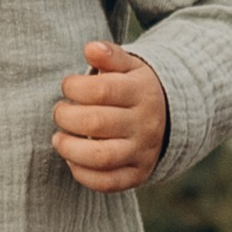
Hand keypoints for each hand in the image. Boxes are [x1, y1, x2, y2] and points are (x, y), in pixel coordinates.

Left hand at [52, 41, 166, 192]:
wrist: (171, 117)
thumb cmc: (135, 88)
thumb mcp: (129, 65)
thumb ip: (109, 55)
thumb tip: (91, 49)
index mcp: (142, 92)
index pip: (101, 90)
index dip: (74, 87)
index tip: (68, 86)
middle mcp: (145, 124)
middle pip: (95, 123)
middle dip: (65, 117)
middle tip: (60, 112)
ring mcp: (143, 151)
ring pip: (101, 157)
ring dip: (69, 148)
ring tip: (59, 138)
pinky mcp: (138, 174)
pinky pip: (107, 183)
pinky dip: (83, 174)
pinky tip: (72, 158)